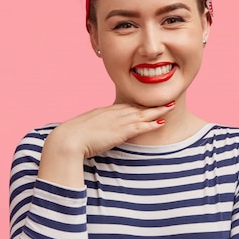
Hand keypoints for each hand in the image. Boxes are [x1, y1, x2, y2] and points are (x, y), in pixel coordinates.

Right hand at [37, 102, 174, 186]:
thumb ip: (91, 130)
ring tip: (170, 106)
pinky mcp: (121, 131)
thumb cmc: (70, 137)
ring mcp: (117, 121)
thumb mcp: (82, 130)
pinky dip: (152, 124)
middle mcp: (112, 113)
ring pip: (142, 114)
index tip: (146, 104)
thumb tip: (91, 135)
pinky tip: (162, 122)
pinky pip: (141, 126)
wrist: (68, 139)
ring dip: (158, 110)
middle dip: (151, 104)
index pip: (124, 106)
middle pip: (136, 106)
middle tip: (165, 99)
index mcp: (103, 111)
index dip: (137, 105)